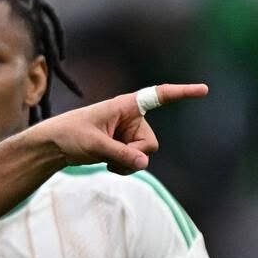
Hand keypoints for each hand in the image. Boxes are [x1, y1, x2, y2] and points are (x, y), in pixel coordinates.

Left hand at [31, 83, 208, 173]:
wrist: (54, 146)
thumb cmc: (70, 135)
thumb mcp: (94, 144)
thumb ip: (120, 154)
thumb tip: (144, 164)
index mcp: (125, 106)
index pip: (158, 96)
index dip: (182, 93)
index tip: (204, 90)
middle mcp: (132, 119)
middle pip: (150, 144)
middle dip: (133, 154)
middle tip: (108, 154)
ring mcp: (129, 134)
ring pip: (144, 156)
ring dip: (126, 163)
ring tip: (104, 159)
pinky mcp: (125, 148)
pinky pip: (136, 163)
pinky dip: (124, 168)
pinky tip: (107, 165)